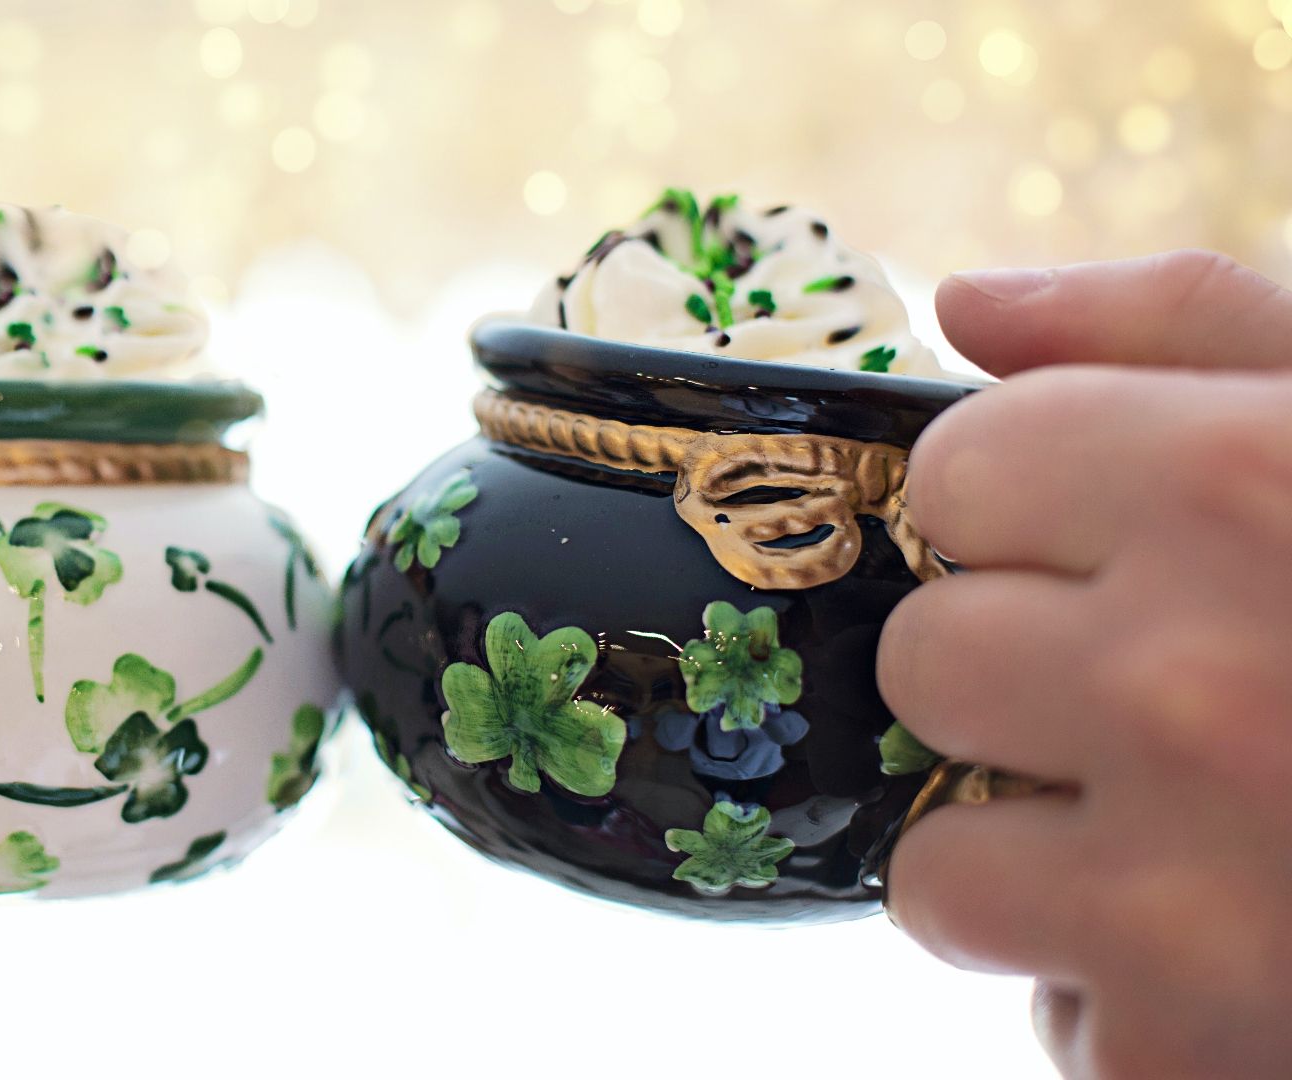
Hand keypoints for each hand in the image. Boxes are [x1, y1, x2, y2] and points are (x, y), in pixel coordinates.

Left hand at [881, 250, 1291, 1078]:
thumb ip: (1182, 331)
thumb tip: (970, 300)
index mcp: (1235, 491)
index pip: (958, 476)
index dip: (1037, 513)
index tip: (1120, 544)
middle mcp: (1189, 686)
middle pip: (928, 663)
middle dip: (1029, 684)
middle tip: (1175, 705)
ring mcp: (1190, 895)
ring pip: (942, 871)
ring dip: (1053, 866)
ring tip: (1208, 846)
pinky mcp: (1199, 1056)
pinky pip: (1066, 1023)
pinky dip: (1145, 1007)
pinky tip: (1272, 960)